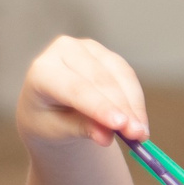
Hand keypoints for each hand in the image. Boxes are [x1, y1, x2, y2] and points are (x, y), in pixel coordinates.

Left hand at [18, 35, 149, 149]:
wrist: (49, 106)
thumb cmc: (47, 119)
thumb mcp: (57, 130)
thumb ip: (81, 129)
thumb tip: (107, 136)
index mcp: (42, 71)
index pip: (75, 88)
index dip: (100, 106)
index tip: (120, 125)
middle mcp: (64, 50)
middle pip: (100, 80)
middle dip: (122, 109)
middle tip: (137, 135)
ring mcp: (87, 48)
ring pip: (119, 75)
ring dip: (133, 105)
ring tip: (141, 133)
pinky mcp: (106, 54)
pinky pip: (127, 75)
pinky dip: (135, 99)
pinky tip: (140, 120)